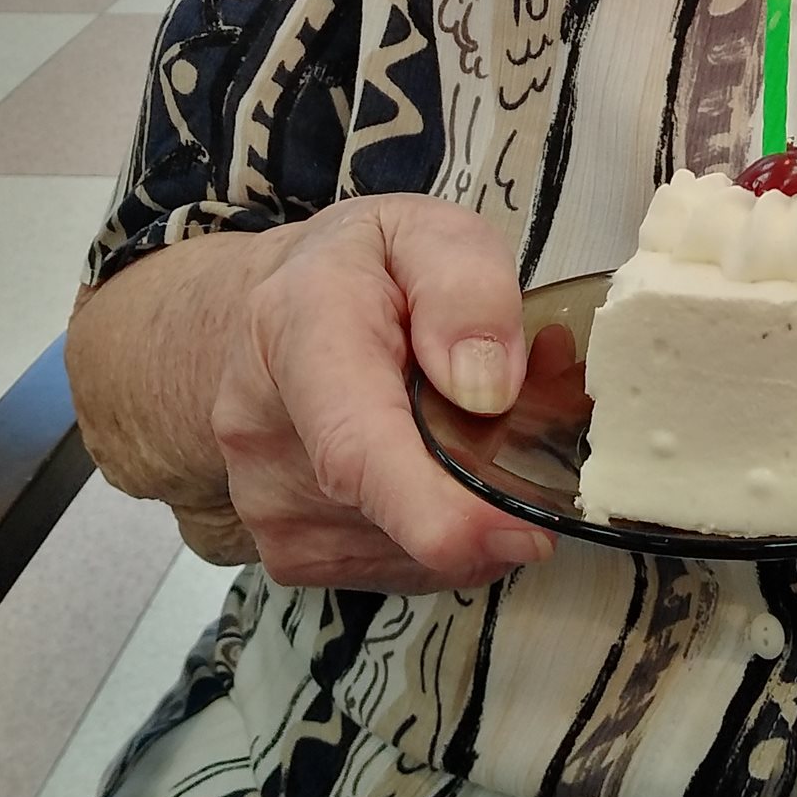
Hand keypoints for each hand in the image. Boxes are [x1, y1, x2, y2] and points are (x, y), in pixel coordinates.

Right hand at [193, 194, 553, 591]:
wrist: (256, 320)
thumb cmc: (356, 273)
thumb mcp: (424, 231)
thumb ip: (466, 288)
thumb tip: (490, 386)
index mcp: (300, 336)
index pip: (357, 451)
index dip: (444, 512)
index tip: (522, 529)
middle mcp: (268, 436)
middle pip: (405, 512)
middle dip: (498, 480)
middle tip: (539, 406)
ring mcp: (273, 508)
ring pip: (418, 549)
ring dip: (476, 503)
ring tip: (479, 421)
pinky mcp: (295, 554)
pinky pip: (407, 565)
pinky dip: (448, 527)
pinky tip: (445, 465)